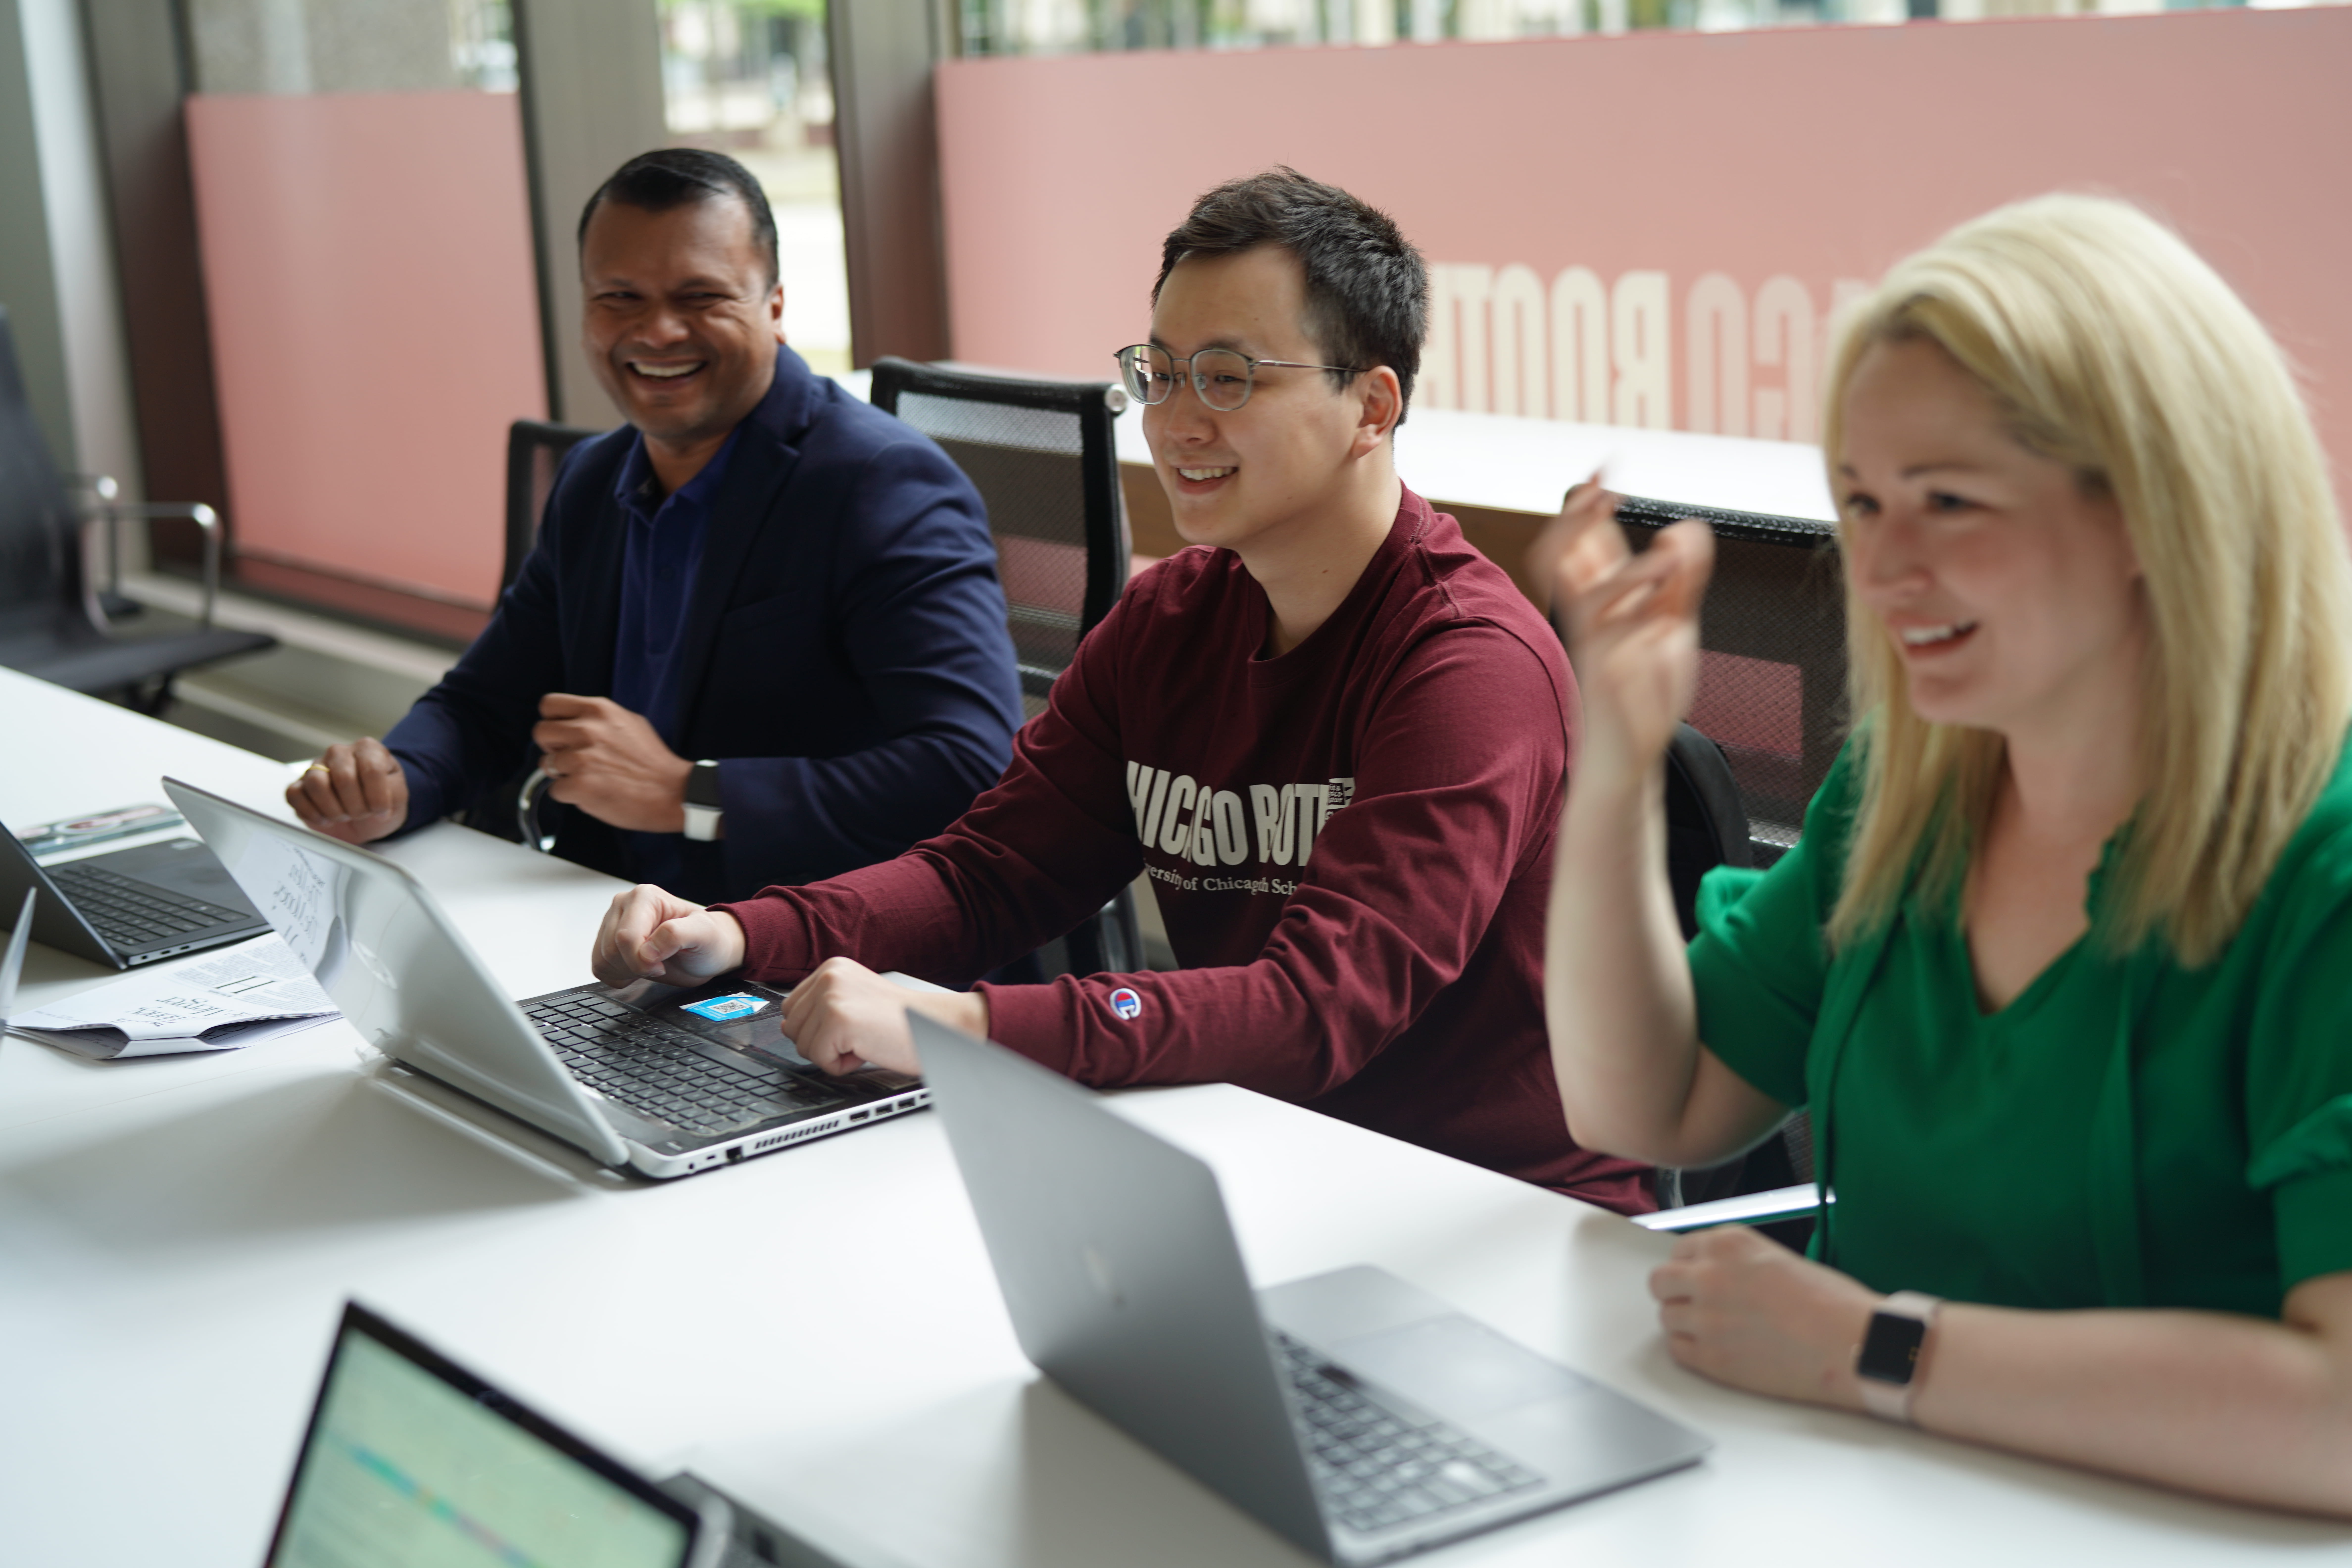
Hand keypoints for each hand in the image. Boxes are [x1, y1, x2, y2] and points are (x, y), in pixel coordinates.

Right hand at [286, 737, 409, 843]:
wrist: (368, 813)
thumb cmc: (382, 800)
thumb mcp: (398, 796)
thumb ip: (392, 794)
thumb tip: (375, 803)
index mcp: (367, 749)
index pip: (371, 769)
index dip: (377, 797)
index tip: (381, 812)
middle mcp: (339, 753)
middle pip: (343, 777)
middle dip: (356, 805)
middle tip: (362, 814)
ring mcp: (316, 767)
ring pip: (317, 783)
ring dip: (334, 809)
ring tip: (344, 816)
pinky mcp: (299, 785)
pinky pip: (295, 795)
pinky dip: (311, 813)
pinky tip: (326, 819)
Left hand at [532, 694, 693, 832]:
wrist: (673, 792)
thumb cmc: (652, 761)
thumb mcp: (629, 722)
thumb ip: (599, 719)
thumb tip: (574, 723)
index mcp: (598, 710)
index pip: (549, 705)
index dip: (553, 722)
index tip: (563, 734)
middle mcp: (587, 729)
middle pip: (540, 732)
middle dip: (553, 748)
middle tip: (573, 759)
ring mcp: (582, 758)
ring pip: (546, 764)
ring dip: (563, 775)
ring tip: (589, 778)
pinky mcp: (580, 785)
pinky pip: (555, 790)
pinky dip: (570, 795)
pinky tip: (592, 793)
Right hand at [592, 883, 746, 985]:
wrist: (705, 952)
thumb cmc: (707, 940)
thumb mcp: (704, 934)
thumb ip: (677, 935)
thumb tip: (647, 950)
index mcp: (644, 897)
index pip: (626, 937)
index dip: (642, 960)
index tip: (662, 965)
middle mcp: (624, 905)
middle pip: (612, 949)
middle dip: (636, 966)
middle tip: (660, 963)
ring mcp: (612, 923)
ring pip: (603, 959)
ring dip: (628, 971)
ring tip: (651, 962)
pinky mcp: (606, 941)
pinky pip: (600, 967)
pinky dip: (619, 975)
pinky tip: (638, 968)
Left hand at [778, 956, 987, 1076]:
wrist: (935, 1028)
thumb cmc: (901, 1021)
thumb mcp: (855, 1002)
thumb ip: (820, 1008)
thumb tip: (785, 1026)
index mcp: (832, 967)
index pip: (792, 1007)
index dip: (817, 1028)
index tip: (848, 1026)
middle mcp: (829, 976)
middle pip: (791, 1026)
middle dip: (821, 1042)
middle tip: (859, 1034)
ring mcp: (831, 996)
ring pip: (802, 1045)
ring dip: (833, 1054)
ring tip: (864, 1040)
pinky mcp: (837, 1020)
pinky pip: (819, 1059)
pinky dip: (842, 1065)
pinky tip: (866, 1049)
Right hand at [1534, 479, 1713, 779]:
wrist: (1631, 748)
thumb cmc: (1647, 688)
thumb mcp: (1673, 622)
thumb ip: (1682, 577)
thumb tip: (1686, 526)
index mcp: (1603, 598)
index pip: (1582, 542)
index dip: (1584, 505)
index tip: (1602, 470)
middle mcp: (1590, 614)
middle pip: (1558, 555)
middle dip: (1576, 519)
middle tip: (1604, 490)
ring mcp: (1594, 643)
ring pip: (1589, 594)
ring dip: (1628, 571)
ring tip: (1669, 556)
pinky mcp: (1606, 673)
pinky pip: (1615, 637)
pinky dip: (1641, 618)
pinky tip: (1666, 611)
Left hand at [1648, 1225, 1880, 1409]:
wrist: (1853, 1344)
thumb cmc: (1832, 1304)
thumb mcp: (1777, 1260)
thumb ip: (1738, 1263)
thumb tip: (1718, 1275)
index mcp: (1728, 1244)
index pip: (1680, 1251)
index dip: (1689, 1268)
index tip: (1696, 1278)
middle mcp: (1708, 1275)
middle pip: (1660, 1282)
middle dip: (1675, 1293)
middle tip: (1696, 1304)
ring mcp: (1706, 1318)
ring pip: (1666, 1317)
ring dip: (1684, 1323)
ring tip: (1714, 1330)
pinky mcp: (1711, 1358)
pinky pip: (1676, 1350)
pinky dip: (1690, 1350)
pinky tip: (1716, 1350)